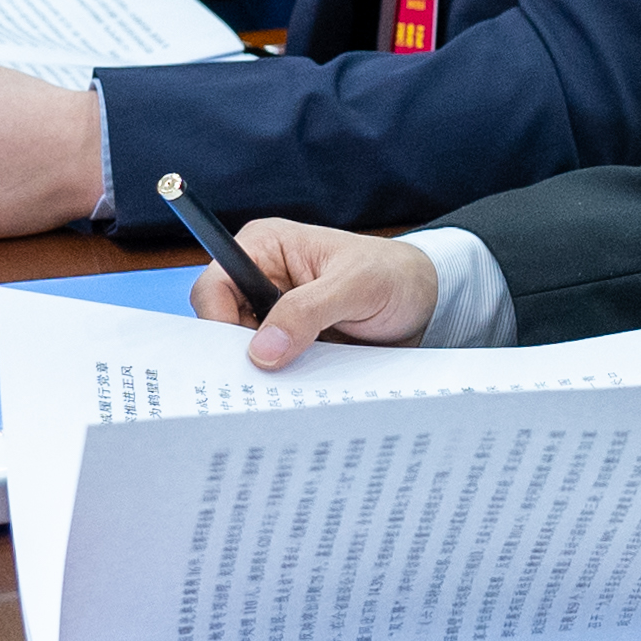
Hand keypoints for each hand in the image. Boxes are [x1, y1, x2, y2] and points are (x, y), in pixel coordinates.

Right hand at [191, 222, 442, 364]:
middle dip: (239, 355)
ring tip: (291, 388)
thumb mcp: (356, 286)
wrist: (427, 303)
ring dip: (264, 374)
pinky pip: (272, 371)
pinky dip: (283, 383)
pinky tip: (301, 392)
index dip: (217, 324)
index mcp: (265, 247)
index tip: (241, 357)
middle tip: (265, 383)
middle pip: (222, 327)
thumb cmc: (395, 276)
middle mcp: (261, 279)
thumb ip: (308, 310)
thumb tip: (262, 350)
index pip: (213, 287)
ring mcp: (274, 316)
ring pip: (245, 354)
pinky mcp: (290, 345)